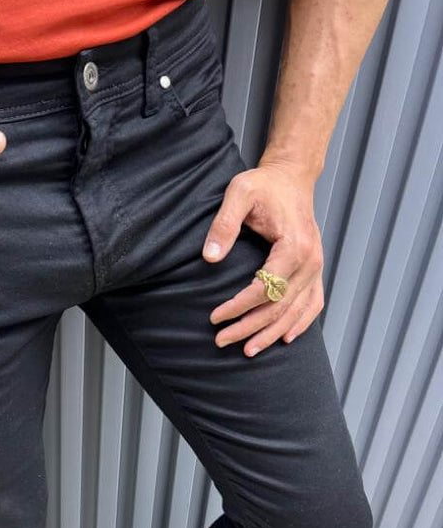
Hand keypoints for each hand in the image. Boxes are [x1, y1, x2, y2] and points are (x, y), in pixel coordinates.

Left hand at [202, 159, 324, 355]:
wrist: (292, 177)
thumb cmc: (264, 185)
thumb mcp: (239, 193)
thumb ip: (224, 224)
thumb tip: (210, 257)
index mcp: (294, 246)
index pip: (265, 288)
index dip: (239, 306)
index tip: (215, 317)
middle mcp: (311, 261)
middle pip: (279, 306)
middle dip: (249, 327)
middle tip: (222, 340)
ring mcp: (316, 268)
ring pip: (295, 311)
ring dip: (271, 333)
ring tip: (247, 350)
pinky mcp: (315, 270)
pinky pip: (313, 304)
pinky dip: (301, 324)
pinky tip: (285, 338)